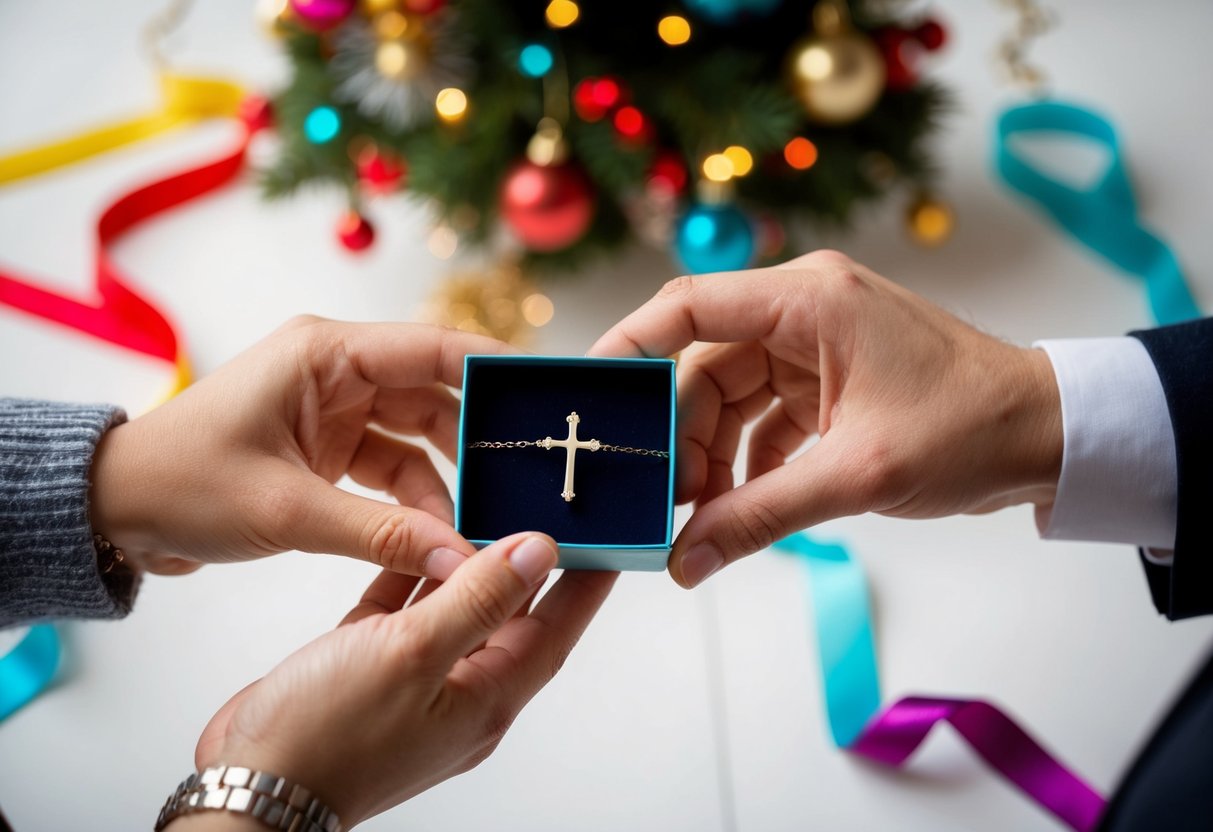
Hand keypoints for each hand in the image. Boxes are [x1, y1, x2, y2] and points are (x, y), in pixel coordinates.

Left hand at [88, 317, 511, 576]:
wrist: (114, 510)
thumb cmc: (183, 484)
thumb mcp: (287, 510)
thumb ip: (382, 533)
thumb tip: (462, 563)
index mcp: (326, 353)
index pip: (433, 348)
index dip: (495, 371)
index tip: (545, 400)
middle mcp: (336, 370)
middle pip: (433, 395)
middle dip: (475, 443)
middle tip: (521, 485)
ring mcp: (334, 409)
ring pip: (417, 436)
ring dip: (445, 482)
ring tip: (477, 528)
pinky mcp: (327, 447)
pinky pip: (391, 467)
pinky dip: (413, 501)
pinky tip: (435, 539)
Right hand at [188, 534, 616, 826]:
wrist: (246, 791)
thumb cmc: (326, 740)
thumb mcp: (414, 655)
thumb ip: (479, 600)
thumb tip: (538, 552)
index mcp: (485, 696)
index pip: (555, 629)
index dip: (584, 584)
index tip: (609, 541)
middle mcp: (456, 690)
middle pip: (509, 616)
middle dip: (528, 565)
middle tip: (547, 509)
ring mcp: (411, 682)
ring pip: (453, 609)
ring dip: (465, 564)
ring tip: (483, 509)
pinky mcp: (366, 669)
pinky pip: (403, 613)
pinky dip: (410, 577)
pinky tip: (411, 542)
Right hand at [590, 251, 1061, 586]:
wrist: (1049, 435)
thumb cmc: (970, 430)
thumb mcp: (856, 475)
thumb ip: (761, 516)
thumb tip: (685, 562)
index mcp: (808, 301)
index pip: (688, 305)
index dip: (628, 345)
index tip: (590, 396)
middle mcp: (803, 310)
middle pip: (702, 364)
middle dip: (678, 434)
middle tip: (658, 500)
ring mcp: (814, 344)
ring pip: (727, 395)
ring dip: (710, 454)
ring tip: (697, 517)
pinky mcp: (827, 380)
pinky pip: (762, 416)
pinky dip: (746, 460)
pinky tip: (737, 507)